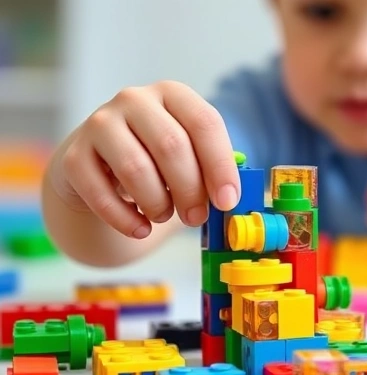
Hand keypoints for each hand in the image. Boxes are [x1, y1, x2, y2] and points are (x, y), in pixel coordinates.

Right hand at [49, 81, 240, 238]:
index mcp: (172, 94)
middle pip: (171, 145)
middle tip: (197, 218)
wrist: (100, 166)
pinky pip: (101, 193)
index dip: (220, 166)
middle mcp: (135, 100)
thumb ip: (210, 170)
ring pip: (136, 169)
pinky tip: (140, 228)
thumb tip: (230, 199)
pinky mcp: (74, 155)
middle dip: (190, 190)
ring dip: (158, 203)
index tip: (227, 201)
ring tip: (164, 215)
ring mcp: (100, 123)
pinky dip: (125, 219)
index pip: (205, 123)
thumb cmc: (155, 161)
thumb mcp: (187, 155)